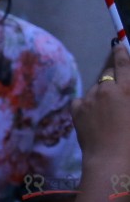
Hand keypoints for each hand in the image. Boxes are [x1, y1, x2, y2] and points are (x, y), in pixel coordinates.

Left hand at [73, 42, 129, 163]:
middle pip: (108, 73)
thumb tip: (123, 88)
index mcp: (127, 89)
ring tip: (106, 111)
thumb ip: (128, 95)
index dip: (120, 52)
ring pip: (96, 88)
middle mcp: (107, 89)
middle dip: (112, 75)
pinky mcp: (76, 109)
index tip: (118, 44)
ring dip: (101, 93)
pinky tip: (93, 116)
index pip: (123, 63)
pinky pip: (82, 100)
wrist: (110, 158)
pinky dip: (87, 104)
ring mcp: (89, 98)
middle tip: (115, 84)